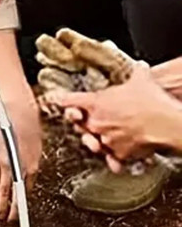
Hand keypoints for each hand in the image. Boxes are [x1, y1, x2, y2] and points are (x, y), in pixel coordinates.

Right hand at [0, 104, 41, 221]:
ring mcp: (5, 163)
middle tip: (8, 220)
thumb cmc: (30, 132)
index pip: (25, 193)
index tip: (20, 217)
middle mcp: (18, 167)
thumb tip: (25, 183)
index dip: (22, 207)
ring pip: (2, 187)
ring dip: (0, 201)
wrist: (19, 115)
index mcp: (32, 167)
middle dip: (10, 209)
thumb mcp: (36, 154)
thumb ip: (30, 170)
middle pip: (13, 194)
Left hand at [48, 62, 181, 170]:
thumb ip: (136, 72)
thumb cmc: (152, 102)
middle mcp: (96, 122)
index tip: (59, 101)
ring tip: (100, 139)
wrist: (168, 124)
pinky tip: (115, 160)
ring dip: (96, 140)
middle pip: (78, 124)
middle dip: (81, 122)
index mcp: (95, 103)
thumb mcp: (141, 80)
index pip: (68, 101)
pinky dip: (113, 159)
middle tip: (85, 120)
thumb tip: (140, 67)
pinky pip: (111, 158)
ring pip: (92, 142)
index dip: (64, 101)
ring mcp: (106, 139)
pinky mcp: (119, 154)